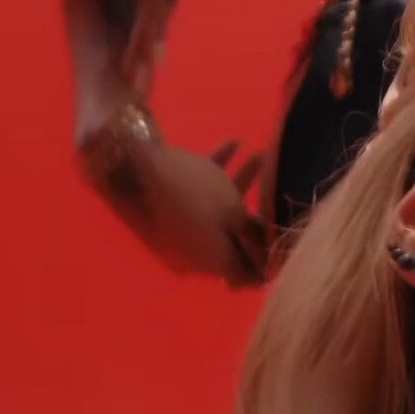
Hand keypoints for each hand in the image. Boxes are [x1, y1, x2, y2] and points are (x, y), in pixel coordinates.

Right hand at [98, 135, 269, 287]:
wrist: (131, 166)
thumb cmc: (194, 193)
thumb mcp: (235, 215)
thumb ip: (254, 238)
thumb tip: (266, 265)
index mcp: (211, 265)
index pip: (250, 270)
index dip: (269, 253)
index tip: (283, 229)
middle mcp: (193, 258)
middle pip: (235, 241)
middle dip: (256, 214)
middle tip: (274, 190)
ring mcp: (176, 236)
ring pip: (217, 214)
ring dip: (242, 185)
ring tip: (261, 155)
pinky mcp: (164, 212)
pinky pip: (198, 198)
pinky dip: (215, 175)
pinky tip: (234, 143)